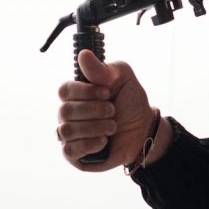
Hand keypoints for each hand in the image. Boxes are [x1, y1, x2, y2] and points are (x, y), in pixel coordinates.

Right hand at [56, 50, 159, 171]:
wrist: (143, 129)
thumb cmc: (130, 102)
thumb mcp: (124, 78)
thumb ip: (104, 69)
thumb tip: (83, 54)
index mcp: (76, 93)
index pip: (65, 90)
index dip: (86, 92)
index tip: (107, 92)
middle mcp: (68, 113)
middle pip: (65, 111)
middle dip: (95, 110)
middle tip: (113, 110)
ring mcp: (69, 134)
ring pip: (66, 130)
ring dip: (96, 127)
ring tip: (112, 126)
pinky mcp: (73, 154)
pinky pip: (69, 150)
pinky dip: (91, 144)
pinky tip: (104, 141)